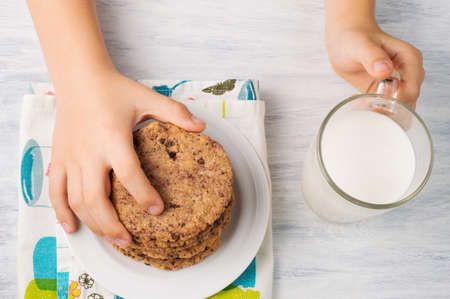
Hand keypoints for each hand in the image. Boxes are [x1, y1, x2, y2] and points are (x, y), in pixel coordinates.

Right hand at [49, 71, 205, 247]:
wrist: (79, 78)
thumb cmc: (115, 89)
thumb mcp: (148, 97)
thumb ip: (175, 113)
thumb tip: (202, 127)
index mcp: (113, 138)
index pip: (129, 175)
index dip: (145, 196)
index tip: (158, 210)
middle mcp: (89, 152)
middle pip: (96, 199)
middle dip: (112, 225)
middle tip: (130, 241)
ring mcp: (70, 158)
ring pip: (76, 200)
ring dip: (93, 224)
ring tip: (111, 239)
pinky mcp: (58, 158)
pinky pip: (55, 191)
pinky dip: (62, 212)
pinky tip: (72, 227)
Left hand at [326, 24, 424, 107]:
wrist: (345, 40)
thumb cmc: (354, 38)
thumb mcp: (360, 45)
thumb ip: (373, 56)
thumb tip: (385, 70)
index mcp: (409, 59)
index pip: (412, 89)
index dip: (396, 102)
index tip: (376, 105)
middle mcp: (408, 73)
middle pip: (408, 102)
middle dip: (390, 111)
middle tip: (368, 109)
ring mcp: (399, 83)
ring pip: (400, 107)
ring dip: (383, 112)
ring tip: (361, 104)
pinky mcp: (387, 91)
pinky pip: (387, 106)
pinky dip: (375, 109)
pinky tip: (357, 100)